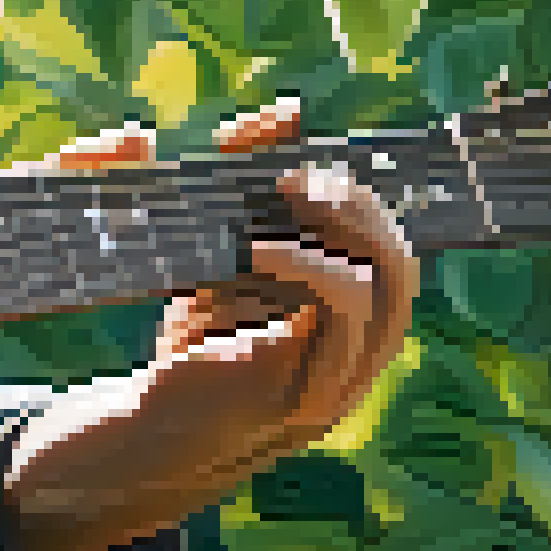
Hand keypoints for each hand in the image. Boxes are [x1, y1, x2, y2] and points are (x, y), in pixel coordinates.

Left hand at [1, 100, 419, 550]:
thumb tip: (277, 112)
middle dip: (357, 209)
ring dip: (339, 238)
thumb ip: (247, 192)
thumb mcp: (225, 260)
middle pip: (402, 266)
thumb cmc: (190, 344)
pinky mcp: (309, 399)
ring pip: (388, 296)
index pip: (388, 243)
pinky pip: (340, 330)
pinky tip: (259, 250)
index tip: (295, 149)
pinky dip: (310, 277)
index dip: (354, 190)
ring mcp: (344, 379)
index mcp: (353, 318)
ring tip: (282, 203)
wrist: (148, 437)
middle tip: (296, 177)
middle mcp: (362, 351)